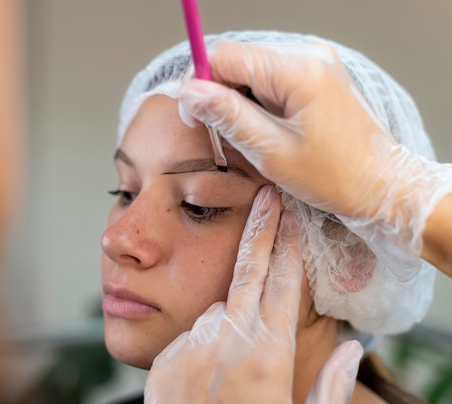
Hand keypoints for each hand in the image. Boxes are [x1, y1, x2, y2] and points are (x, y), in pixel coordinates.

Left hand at [144, 186, 362, 403]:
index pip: (282, 283)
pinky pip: (190, 340)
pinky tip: (205, 387)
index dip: (288, 243)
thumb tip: (352, 349)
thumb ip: (330, 388)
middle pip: (246, 271)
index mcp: (266, 356)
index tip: (290, 210)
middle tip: (268, 195)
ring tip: (231, 378)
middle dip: (260, 229)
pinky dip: (201, 351)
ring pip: (216, 317)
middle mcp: (225, 342)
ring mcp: (189, 347)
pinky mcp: (163, 359)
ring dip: (229, 328)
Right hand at [178, 40, 451, 276]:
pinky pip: (268, 76)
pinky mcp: (315, 73)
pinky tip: (263, 127)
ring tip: (249, 135)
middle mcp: (307, 55)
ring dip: (236, 99)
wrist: (381, 183)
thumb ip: (227, 117)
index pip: (224, 55)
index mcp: (298, 71)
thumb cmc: (333, 176)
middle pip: (236, 59)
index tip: (194, 118)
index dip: (199, 83)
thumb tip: (188, 93)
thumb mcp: (271, 152)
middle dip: (218, 93)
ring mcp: (314, 61)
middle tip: (220, 133)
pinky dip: (255, 100)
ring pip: (249, 68)